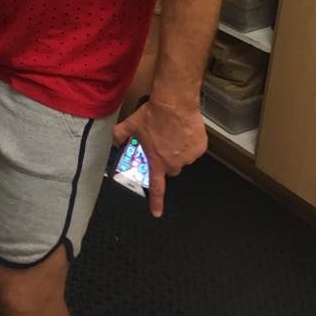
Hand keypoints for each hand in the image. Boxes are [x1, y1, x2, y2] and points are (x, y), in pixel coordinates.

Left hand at [113, 97, 207, 217]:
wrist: (174, 103)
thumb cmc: (154, 114)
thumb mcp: (131, 125)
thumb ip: (120, 135)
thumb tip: (115, 140)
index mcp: (157, 162)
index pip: (156, 187)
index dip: (156, 202)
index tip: (157, 212)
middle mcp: (173, 163)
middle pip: (170, 169)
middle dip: (166, 161)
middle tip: (162, 145)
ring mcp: (188, 156)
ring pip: (183, 159)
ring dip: (178, 151)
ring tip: (172, 134)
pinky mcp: (200, 148)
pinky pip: (195, 149)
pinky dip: (190, 143)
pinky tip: (183, 131)